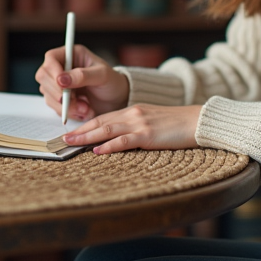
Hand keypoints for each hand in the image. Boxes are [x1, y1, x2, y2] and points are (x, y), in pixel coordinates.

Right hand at [36, 44, 129, 120]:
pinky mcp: (60, 98)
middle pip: (43, 76)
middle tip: (74, 101)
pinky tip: (84, 111)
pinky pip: (55, 107)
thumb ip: (82, 76)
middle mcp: (62, 67)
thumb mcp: (102, 76)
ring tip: (86, 108)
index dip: (53, 71)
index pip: (51, 58)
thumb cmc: (112, 82)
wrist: (116, 99)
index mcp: (72, 54)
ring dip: (66, 105)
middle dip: (58, 93)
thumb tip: (61, 79)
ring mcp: (59, 84)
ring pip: (48, 94)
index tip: (63, 85)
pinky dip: (69, 112)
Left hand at [64, 104, 201, 153]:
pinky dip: (109, 145)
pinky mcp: (148, 135)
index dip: (86, 125)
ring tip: (71, 142)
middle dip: (80, 130)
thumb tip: (118, 139)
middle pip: (100, 121)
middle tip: (62, 138)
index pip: (103, 116)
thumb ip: (135, 126)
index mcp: (133, 110)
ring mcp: (140, 123)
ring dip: (87, 136)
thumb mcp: (152, 121)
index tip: (72, 131)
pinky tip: (98, 150)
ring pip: (107, 129)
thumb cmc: (177, 125)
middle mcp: (133, 113)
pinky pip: (124, 140)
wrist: (197, 121)